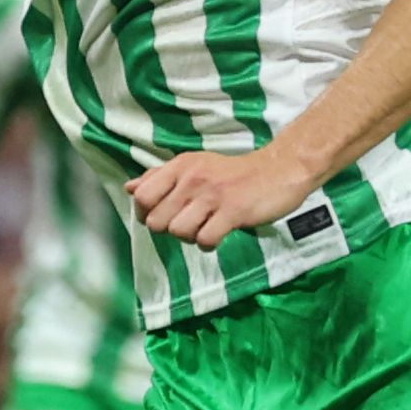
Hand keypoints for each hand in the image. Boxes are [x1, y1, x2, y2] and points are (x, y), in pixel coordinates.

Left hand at [130, 144, 318, 249]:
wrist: (280, 170)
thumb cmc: (236, 173)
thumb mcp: (196, 166)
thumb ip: (161, 177)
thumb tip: (130, 188)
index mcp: (181, 166)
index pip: (142, 196)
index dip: (147, 213)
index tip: (164, 216)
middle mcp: (192, 178)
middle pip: (157, 220)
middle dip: (170, 229)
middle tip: (189, 224)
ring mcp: (213, 195)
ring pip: (178, 232)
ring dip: (190, 237)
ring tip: (205, 229)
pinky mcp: (233, 212)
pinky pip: (205, 239)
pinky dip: (209, 244)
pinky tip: (219, 235)